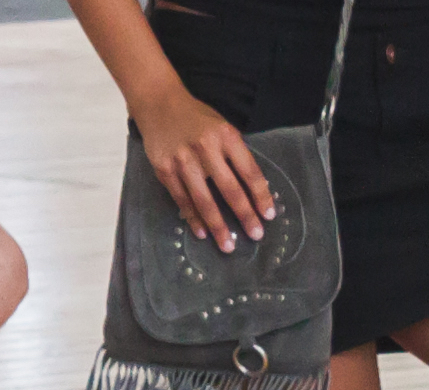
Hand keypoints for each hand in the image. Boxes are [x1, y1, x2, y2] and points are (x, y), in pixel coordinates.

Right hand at [127, 85, 273, 250]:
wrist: (160, 105)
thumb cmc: (196, 118)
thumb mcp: (223, 128)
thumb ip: (235, 154)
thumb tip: (249, 188)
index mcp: (227, 137)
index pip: (249, 172)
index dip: (260, 195)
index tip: (268, 215)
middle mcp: (206, 149)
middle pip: (230, 189)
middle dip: (244, 215)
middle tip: (255, 235)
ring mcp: (183, 161)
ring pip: (204, 200)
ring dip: (218, 225)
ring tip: (228, 245)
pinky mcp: (165, 170)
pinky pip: (182, 199)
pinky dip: (193, 217)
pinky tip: (202, 232)